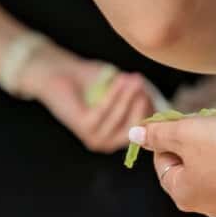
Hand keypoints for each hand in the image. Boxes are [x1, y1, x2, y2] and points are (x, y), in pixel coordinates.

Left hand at [20, 45, 153, 152]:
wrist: (59, 74)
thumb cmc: (90, 80)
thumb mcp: (120, 89)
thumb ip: (138, 97)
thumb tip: (156, 102)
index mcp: (117, 136)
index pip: (142, 131)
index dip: (149, 112)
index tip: (150, 91)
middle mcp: (107, 142)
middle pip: (134, 128)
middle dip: (140, 105)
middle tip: (142, 84)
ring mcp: (95, 137)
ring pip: (120, 118)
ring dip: (128, 96)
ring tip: (133, 78)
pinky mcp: (83, 127)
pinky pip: (104, 111)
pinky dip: (114, 94)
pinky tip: (120, 79)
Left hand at [130, 115, 215, 216]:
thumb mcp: (186, 134)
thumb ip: (158, 133)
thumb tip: (134, 133)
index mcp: (180, 193)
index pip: (162, 159)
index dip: (170, 135)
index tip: (185, 120)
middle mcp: (202, 205)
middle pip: (190, 164)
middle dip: (199, 139)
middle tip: (212, 123)